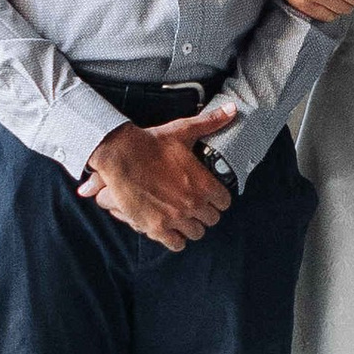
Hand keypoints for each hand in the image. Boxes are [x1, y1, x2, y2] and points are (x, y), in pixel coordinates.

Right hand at [80, 105, 238, 251]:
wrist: (120, 155)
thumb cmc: (151, 143)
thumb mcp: (184, 131)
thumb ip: (211, 122)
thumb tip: (233, 110)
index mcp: (203, 183)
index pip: (224, 202)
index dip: (218, 199)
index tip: (211, 195)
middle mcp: (193, 204)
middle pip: (211, 219)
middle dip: (205, 213)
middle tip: (195, 206)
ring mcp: (175, 218)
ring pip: (195, 233)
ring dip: (191, 226)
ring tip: (184, 218)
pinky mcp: (156, 227)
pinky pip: (175, 243)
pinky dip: (175, 239)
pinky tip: (171, 229)